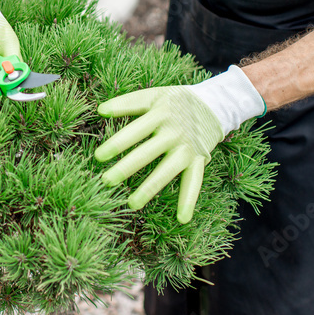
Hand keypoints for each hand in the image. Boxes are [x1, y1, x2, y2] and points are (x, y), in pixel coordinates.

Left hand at [94, 66, 264, 223]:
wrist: (214, 104)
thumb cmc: (175, 101)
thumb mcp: (154, 95)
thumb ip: (128, 102)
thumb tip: (99, 110)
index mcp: (160, 114)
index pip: (134, 130)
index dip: (117, 143)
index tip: (99, 157)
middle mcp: (173, 132)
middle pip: (147, 152)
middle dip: (127, 167)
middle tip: (107, 181)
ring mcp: (186, 147)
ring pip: (167, 170)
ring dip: (150, 187)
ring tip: (132, 203)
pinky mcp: (198, 159)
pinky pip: (194, 182)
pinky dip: (189, 200)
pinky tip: (182, 219)